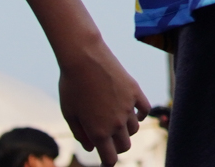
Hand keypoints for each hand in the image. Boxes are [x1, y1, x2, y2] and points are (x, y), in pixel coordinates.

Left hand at [56, 38, 149, 165]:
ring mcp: (128, 107)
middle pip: (125, 146)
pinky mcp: (135, 92)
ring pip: (135, 129)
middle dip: (116, 147)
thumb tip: (92, 147)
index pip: (110, 158)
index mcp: (98, 132)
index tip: (105, 160)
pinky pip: (144, 110)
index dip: (107, 162)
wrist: (84, 58)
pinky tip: (134, 114)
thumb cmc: (71, 86)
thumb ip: (81, 134)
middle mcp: (116, 123)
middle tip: (108, 141)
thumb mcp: (70, 114)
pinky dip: (140, 115)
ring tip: (116, 123)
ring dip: (126, 130)